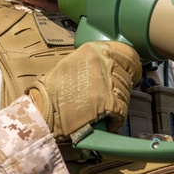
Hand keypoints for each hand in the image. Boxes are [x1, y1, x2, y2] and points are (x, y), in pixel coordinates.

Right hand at [26, 41, 141, 140]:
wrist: (43, 110)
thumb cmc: (52, 91)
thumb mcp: (72, 64)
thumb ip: (93, 63)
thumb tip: (111, 68)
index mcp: (94, 51)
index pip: (128, 55)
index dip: (131, 68)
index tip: (130, 75)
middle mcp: (104, 63)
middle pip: (127, 78)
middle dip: (122, 89)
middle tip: (112, 98)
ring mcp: (108, 82)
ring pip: (126, 95)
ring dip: (118, 105)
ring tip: (105, 112)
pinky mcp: (109, 103)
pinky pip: (122, 112)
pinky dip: (117, 120)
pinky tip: (108, 122)